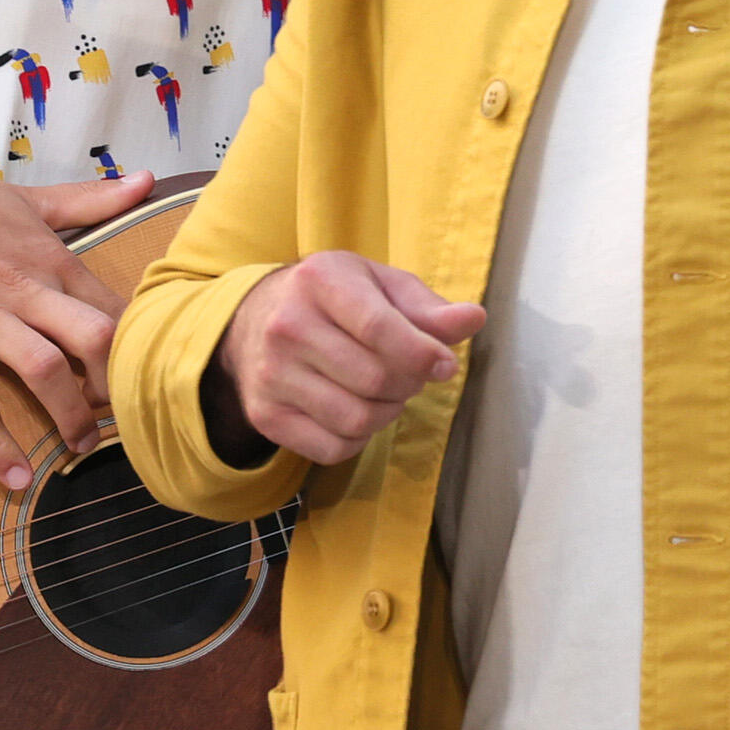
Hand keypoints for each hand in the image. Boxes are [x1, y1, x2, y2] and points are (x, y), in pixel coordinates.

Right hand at [0, 152, 152, 489]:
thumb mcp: (26, 198)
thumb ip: (88, 199)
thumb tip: (145, 181)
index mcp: (47, 259)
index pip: (114, 308)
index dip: (137, 346)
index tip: (142, 373)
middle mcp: (23, 290)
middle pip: (94, 340)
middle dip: (115, 384)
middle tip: (119, 416)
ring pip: (43, 373)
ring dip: (70, 418)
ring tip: (79, 448)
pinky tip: (14, 478)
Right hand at [216, 252, 482, 464]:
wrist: (256, 320)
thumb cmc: (334, 299)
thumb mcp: (380, 285)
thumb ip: (427, 307)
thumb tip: (474, 319)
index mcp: (319, 280)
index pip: (378, 328)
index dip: (421, 354)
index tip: (444, 365)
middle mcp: (286, 325)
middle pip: (374, 379)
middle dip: (407, 383)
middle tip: (406, 373)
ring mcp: (271, 373)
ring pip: (356, 419)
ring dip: (386, 413)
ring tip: (382, 391)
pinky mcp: (266, 415)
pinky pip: (333, 449)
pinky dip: (358, 439)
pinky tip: (354, 411)